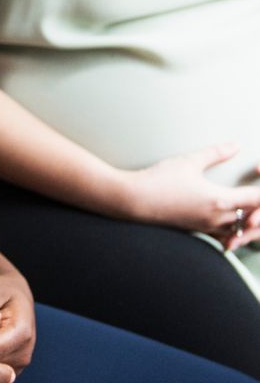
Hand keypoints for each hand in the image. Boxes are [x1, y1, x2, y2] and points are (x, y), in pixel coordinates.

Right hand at [130, 145, 259, 238]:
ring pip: (242, 230)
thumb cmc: (160, 180)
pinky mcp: (199, 231)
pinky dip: (235, 231)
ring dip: (249, 220)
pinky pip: (226, 236)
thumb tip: (236, 145)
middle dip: (259, 207)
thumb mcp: (189, 161)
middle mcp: (218, 218)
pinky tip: (232, 223)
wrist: (135, 200)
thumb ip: (216, 153)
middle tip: (257, 195)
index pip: (257, 198)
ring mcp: (208, 227)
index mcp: (220, 199)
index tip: (259, 175)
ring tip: (250, 210)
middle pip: (254, 217)